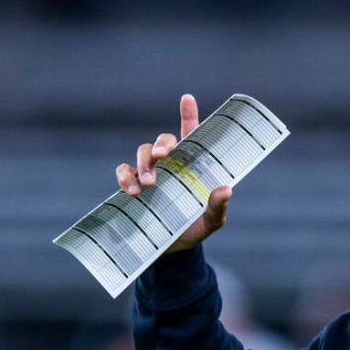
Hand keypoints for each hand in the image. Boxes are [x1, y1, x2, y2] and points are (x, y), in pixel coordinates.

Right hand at [114, 94, 231, 252]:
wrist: (174, 251)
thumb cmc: (196, 229)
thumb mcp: (212, 221)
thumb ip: (218, 206)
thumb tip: (226, 190)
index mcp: (193, 167)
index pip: (191, 136)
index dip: (189, 115)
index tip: (187, 98)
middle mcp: (171, 166)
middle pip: (163, 142)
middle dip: (161, 145)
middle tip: (164, 156)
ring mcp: (151, 175)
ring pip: (143, 153)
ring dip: (144, 163)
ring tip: (148, 183)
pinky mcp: (134, 187)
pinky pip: (123, 172)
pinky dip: (125, 177)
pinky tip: (132, 191)